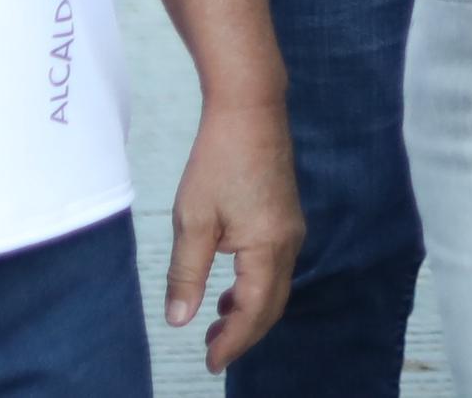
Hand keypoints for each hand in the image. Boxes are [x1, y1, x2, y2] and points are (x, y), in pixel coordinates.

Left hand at [166, 97, 301, 367]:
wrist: (250, 108)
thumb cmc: (218, 160)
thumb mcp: (193, 220)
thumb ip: (187, 274)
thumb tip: (180, 320)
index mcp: (267, 248)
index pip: (253, 312)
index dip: (232, 342)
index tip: (210, 363)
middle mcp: (288, 243)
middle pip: (272, 305)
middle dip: (244, 333)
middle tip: (212, 351)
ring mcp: (291, 228)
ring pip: (276, 286)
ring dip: (250, 310)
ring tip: (217, 322)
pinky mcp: (286, 215)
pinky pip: (276, 265)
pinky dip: (255, 286)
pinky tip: (231, 285)